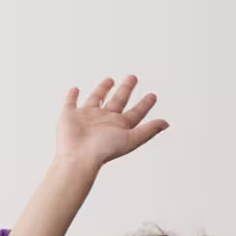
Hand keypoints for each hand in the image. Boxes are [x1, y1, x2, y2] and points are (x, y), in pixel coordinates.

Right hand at [55, 76, 169, 169]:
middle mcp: (104, 120)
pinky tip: (74, 90)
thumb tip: (166, 123)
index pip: (135, 113)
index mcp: (118, 126)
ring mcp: (86, 117)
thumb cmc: (103, 150)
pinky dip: (71, 96)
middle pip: (118, 101)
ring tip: (110, 79)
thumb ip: (148, 130)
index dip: (145, 104)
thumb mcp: (131, 139)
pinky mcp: (69, 115)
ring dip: (103, 89)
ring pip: (96, 99)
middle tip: (133, 78)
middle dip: (125, 89)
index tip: (153, 96)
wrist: (79, 157)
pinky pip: (70, 103)